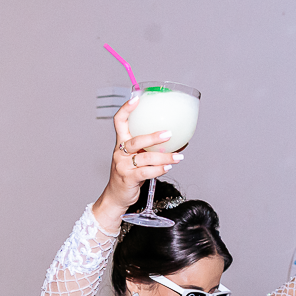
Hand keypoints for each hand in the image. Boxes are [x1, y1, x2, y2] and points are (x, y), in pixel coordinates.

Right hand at [92, 95, 183, 222]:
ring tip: (178, 157)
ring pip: (145, 158)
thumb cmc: (128, 174)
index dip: (126, 109)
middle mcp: (119, 153)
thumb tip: (178, 139)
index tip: (136, 99)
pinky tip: (168, 168)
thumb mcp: (135, 157)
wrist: (116, 196)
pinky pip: (146, 172)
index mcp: (120, 143)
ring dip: (164, 157)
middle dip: (152, 137)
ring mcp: (122, 166)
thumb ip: (149, 148)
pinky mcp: (128, 178)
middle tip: (168, 134)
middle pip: (135, 140)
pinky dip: (159, 170)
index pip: (119, 122)